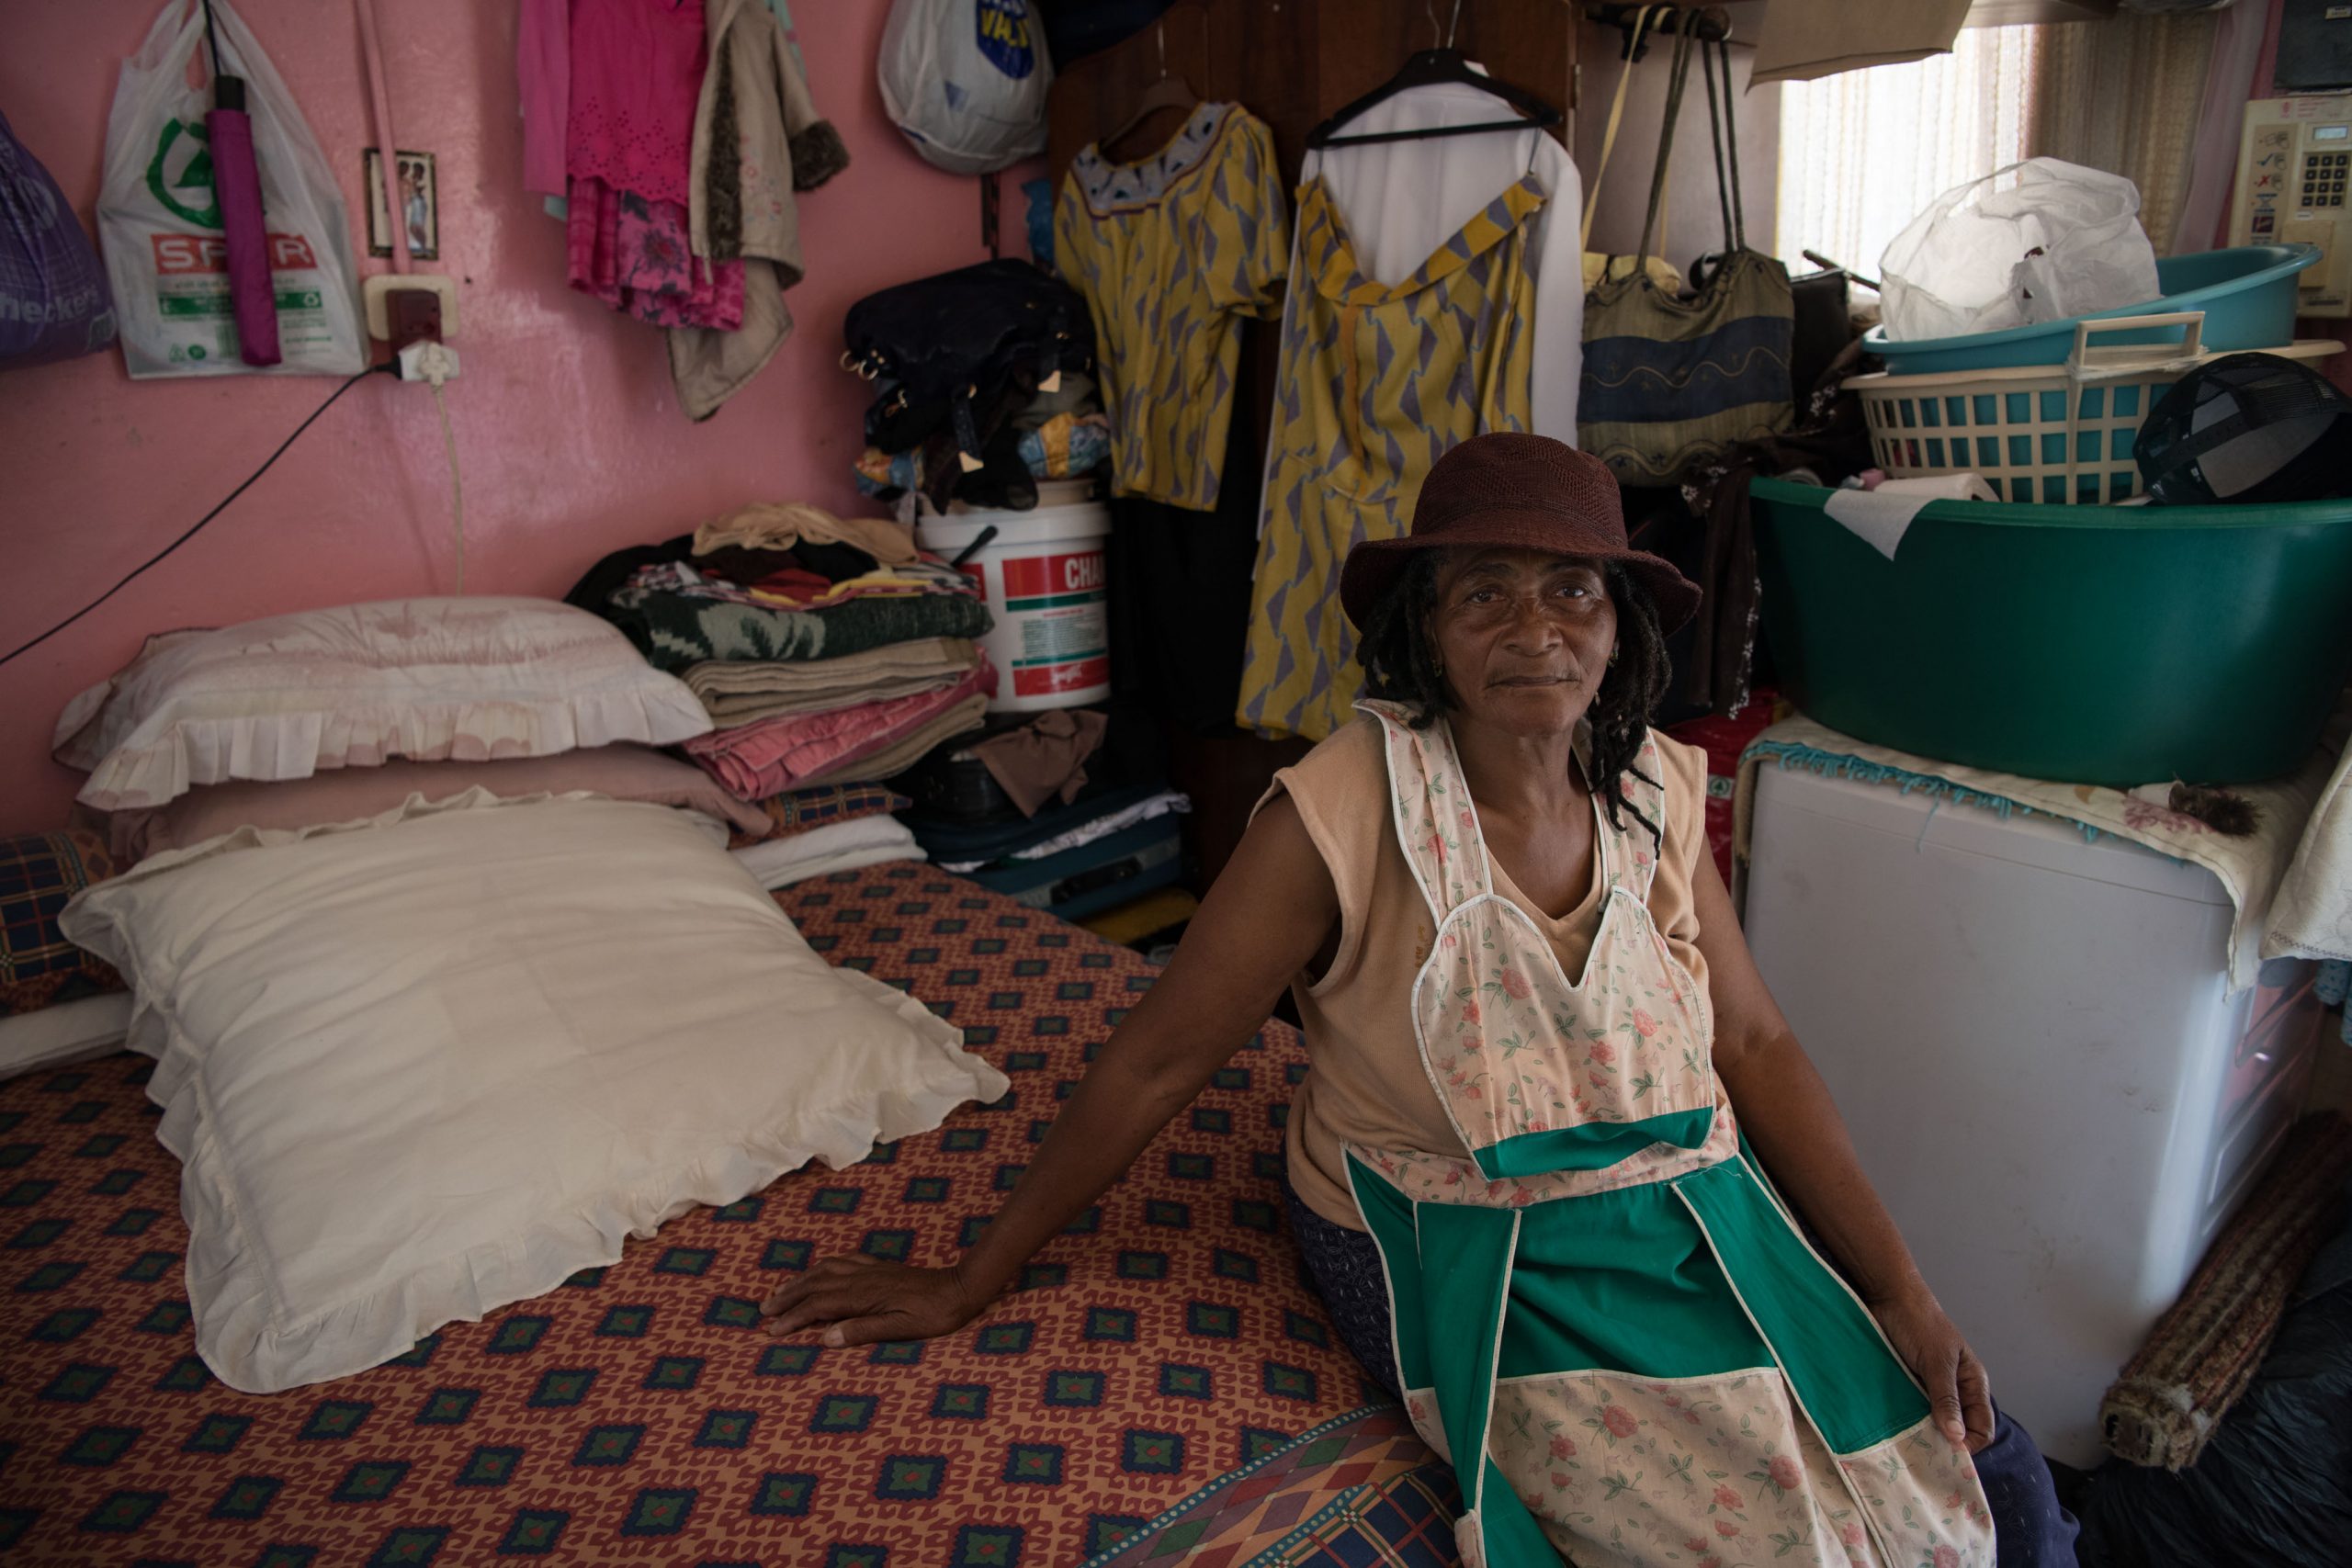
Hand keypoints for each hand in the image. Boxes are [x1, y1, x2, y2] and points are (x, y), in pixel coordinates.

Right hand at [758, 1256, 993, 1348]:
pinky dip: (824, 1266)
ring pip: (825, 1270)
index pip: (817, 1306)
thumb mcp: (901, 1329)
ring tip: (780, 1291)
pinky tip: (820, 1270)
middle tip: (763, 1311)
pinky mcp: (879, 1267)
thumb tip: (826, 1339)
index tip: (771, 1331)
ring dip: (800, 1280)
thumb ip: (863, 1331)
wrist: (960, 1288)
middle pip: (814, 1285)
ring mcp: (869, 1270)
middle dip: (787, 1297)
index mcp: (863, 1296)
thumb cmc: (934, 1315)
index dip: (792, 1318)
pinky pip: (843, 1261)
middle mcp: (861, 1278)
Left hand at [1870, 1287, 1994, 1453]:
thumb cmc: (1919, 1324)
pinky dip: (1906, 1422)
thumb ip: (1947, 1398)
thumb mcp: (1936, 1362)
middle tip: (1924, 1455)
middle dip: (1945, 1444)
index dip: (1969, 1444)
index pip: (1982, 1428)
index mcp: (1973, 1383)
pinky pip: (1912, 1412)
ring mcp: (1930, 1389)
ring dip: (1923, 1434)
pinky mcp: (1908, 1385)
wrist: (1889, 1297)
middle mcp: (1955, 1390)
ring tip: (1907, 1446)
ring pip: (1933, 1423)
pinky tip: (1894, 1430)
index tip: (1947, 1454)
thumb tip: (1958, 1438)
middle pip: (1958, 1429)